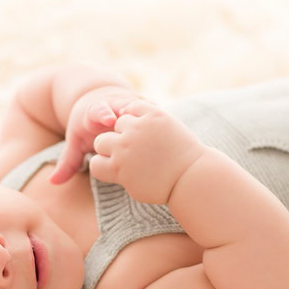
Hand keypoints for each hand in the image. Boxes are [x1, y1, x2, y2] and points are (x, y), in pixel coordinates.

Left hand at [47, 87, 148, 184]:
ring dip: (145, 117)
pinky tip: (165, 130)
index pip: (98, 110)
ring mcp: (132, 103)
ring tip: (153, 130)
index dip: (104, 113)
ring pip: (141, 107)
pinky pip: (152, 110)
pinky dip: (157, 117)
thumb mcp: (78, 141)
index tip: (108, 120)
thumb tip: (53, 182)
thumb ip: (69, 161)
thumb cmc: (89, 127)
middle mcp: (114, 104)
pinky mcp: (145, 105)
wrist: (104, 103)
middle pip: (122, 106)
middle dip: (127, 112)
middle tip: (135, 122)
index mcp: (94, 112)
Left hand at [87, 98, 206, 205]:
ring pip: (100, 143)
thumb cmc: (183, 154)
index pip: (128, 110)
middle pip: (114, 125)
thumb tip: (122, 110)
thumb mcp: (169, 125)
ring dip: (108, 151)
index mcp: (152, 113)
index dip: (134, 125)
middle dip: (121, 136)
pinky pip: (96, 165)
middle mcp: (136, 129)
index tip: (146, 139)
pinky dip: (101, 167)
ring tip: (122, 162)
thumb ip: (147, 116)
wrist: (191, 178)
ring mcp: (126, 150)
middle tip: (136, 152)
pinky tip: (116, 172)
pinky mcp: (120, 170)